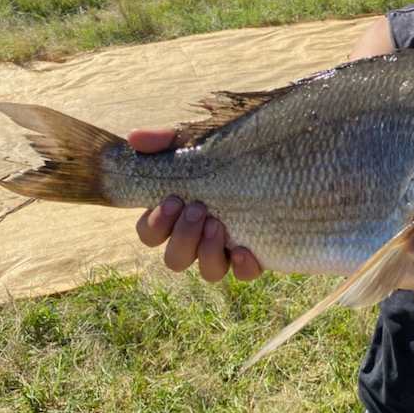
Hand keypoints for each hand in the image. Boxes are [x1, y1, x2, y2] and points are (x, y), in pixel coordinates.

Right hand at [128, 126, 262, 282]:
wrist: (279, 159)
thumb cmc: (227, 151)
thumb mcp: (197, 140)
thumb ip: (165, 140)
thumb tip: (134, 138)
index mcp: (178, 215)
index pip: (150, 234)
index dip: (155, 224)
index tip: (173, 200)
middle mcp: (199, 238)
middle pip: (174, 260)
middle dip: (182, 237)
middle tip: (197, 208)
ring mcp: (227, 249)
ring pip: (208, 272)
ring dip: (207, 252)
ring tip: (217, 224)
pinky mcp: (254, 254)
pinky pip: (244, 274)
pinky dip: (242, 266)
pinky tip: (243, 249)